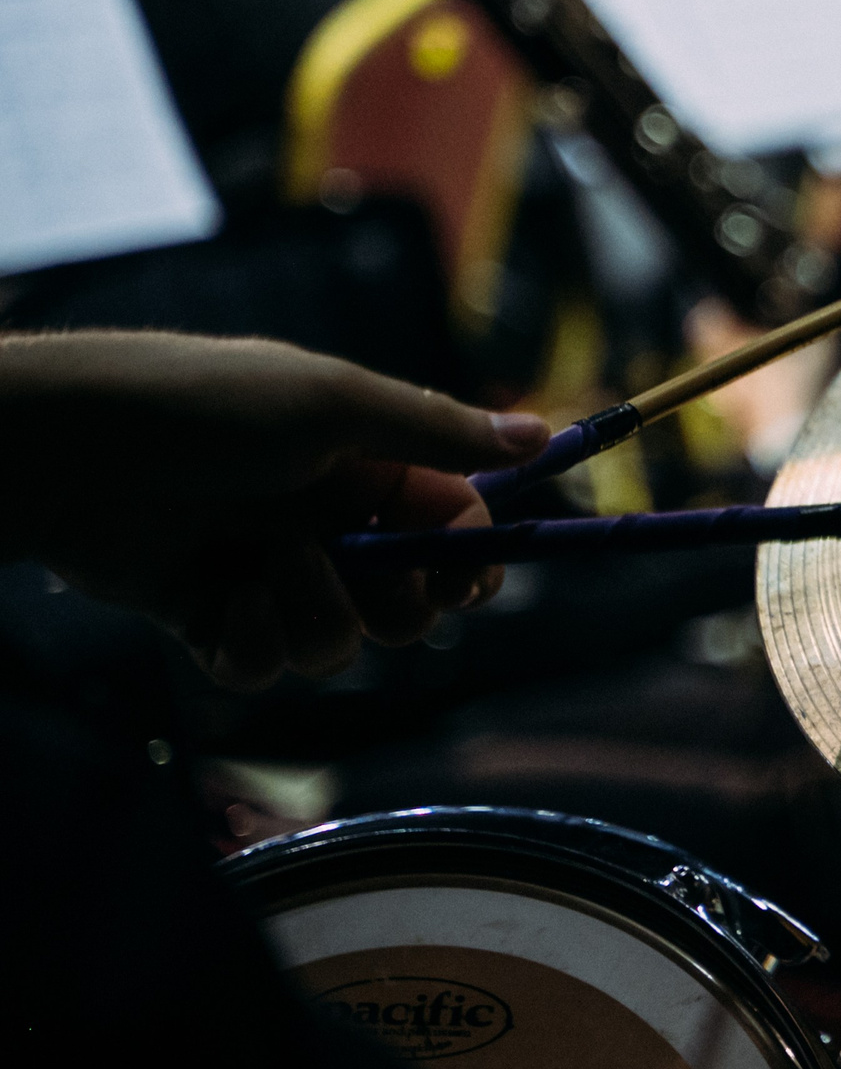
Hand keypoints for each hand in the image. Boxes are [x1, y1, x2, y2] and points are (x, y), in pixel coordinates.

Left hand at [0, 333, 548, 688]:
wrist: (70, 453)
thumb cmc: (204, 408)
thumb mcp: (335, 402)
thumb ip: (438, 429)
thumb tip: (542, 431)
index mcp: (366, 467)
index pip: (452, 529)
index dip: (467, 561)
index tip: (464, 578)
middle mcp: (327, 523)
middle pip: (409, 601)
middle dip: (396, 603)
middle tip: (366, 578)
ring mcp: (269, 576)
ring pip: (340, 642)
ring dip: (313, 616)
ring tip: (265, 571)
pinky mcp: (212, 621)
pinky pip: (266, 666)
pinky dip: (251, 646)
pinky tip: (219, 607)